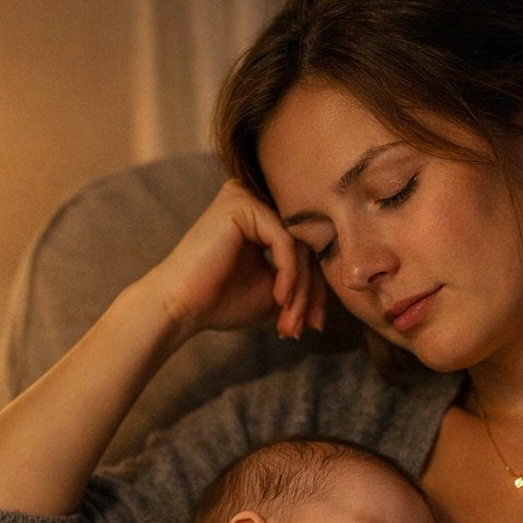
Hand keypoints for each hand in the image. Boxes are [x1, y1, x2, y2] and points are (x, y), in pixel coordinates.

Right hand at [139, 180, 326, 340]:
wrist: (179, 307)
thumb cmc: (220, 301)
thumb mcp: (275, 290)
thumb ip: (303, 279)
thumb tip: (343, 280)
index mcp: (262, 214)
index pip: (305, 246)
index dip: (316, 287)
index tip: (316, 323)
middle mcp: (256, 197)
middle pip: (306, 243)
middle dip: (312, 292)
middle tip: (310, 327)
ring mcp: (248, 196)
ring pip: (298, 243)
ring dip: (301, 289)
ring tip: (291, 321)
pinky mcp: (242, 203)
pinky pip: (284, 240)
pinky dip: (288, 274)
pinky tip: (279, 298)